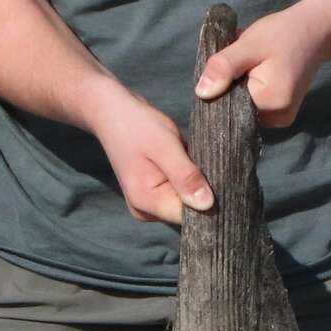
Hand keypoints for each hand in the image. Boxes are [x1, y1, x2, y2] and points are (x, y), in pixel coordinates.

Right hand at [89, 87, 214, 223]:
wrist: (113, 114)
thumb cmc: (137, 126)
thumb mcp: (165, 146)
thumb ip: (186, 176)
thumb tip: (208, 205)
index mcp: (147, 202)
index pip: (191, 216)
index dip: (210, 200)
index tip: (217, 176)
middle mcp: (146, 211)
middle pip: (189, 212)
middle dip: (202, 189)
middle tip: (202, 160)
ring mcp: (148, 205)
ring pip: (186, 202)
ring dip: (194, 182)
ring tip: (188, 157)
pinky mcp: (153, 195)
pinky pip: (179, 193)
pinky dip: (187, 179)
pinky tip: (184, 161)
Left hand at [193, 0, 330, 126]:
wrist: (316, 31)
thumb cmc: (283, 33)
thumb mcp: (249, 45)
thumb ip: (224, 67)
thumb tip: (201, 93)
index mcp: (270, 104)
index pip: (227, 105)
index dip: (219, 86)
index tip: (225, 64)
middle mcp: (277, 119)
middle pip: (236, 109)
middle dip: (229, 86)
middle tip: (240, 59)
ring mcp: (281, 120)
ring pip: (243, 108)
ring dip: (238, 88)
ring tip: (250, 65)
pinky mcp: (281, 115)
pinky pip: (254, 107)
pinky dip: (249, 91)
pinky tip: (256, 73)